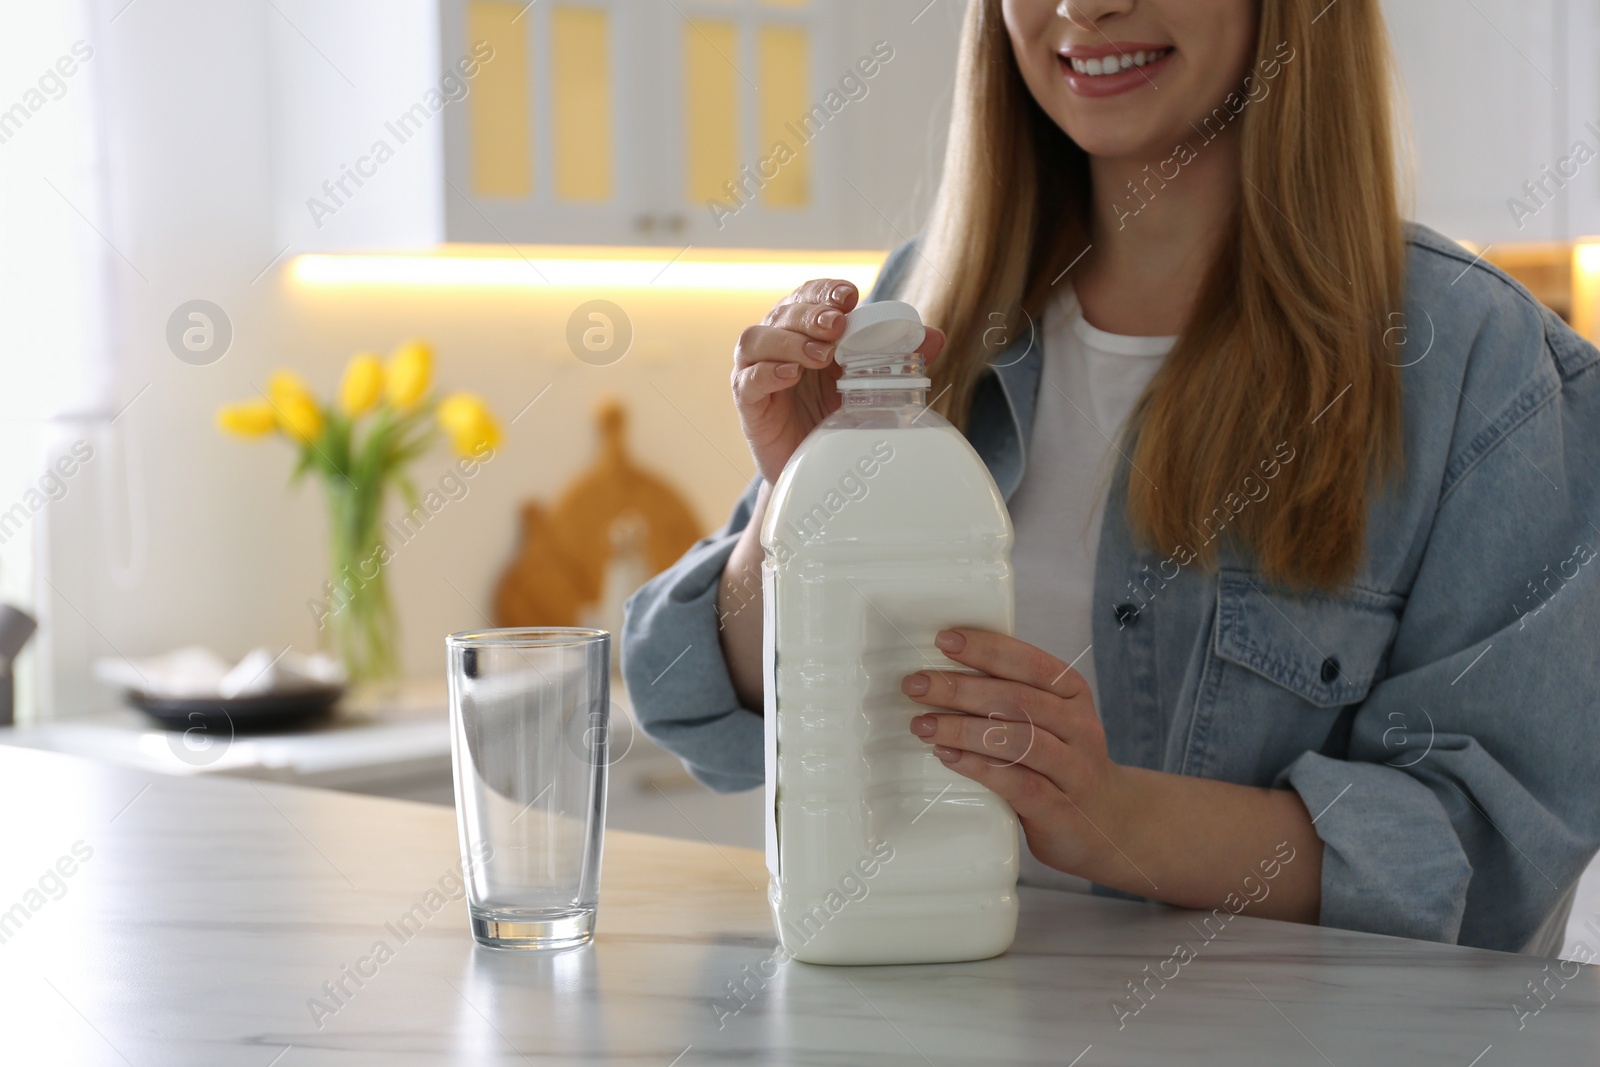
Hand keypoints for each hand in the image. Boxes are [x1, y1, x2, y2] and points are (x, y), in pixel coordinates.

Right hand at [731, 278, 944, 484]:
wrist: (812, 465)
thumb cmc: (834, 414)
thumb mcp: (869, 383)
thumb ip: (897, 359)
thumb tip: (935, 336)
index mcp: (804, 329)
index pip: (809, 296)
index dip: (825, 291)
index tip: (849, 297)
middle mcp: (777, 343)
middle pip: (784, 313)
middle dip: (811, 314)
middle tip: (837, 325)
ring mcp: (757, 371)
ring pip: (757, 340)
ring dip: (789, 341)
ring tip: (820, 354)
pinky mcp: (748, 403)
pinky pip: (747, 380)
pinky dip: (767, 373)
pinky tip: (790, 375)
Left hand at [902, 628, 1129, 878]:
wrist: (1106, 823)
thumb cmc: (1060, 762)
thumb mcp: (1049, 720)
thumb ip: (1011, 698)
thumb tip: (941, 672)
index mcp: (1073, 694)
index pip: (1030, 663)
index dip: (987, 649)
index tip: (944, 640)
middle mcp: (1079, 727)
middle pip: (1018, 699)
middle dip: (961, 689)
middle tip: (917, 685)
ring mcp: (1074, 770)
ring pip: (1018, 740)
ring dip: (963, 729)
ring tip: (923, 725)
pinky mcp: (1060, 809)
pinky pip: (1018, 784)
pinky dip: (979, 767)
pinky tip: (948, 757)